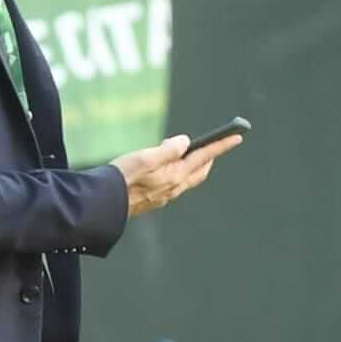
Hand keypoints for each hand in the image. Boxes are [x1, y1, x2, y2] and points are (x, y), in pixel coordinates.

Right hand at [109, 133, 241, 217]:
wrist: (103, 204)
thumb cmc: (121, 178)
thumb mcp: (145, 157)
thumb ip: (167, 149)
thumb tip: (185, 142)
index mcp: (175, 175)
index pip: (204, 157)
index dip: (220, 145)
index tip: (237, 136)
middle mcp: (174, 188)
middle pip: (200, 171)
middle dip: (209, 158)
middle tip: (215, 146)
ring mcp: (165, 196)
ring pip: (187, 179)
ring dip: (194, 166)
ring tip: (191, 155)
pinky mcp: (154, 200)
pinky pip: (175, 185)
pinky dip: (180, 174)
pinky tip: (168, 171)